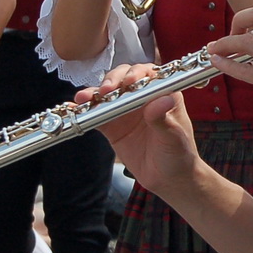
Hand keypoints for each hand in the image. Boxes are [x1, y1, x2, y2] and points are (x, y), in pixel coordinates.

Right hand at [76, 63, 203, 193]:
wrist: (168, 178)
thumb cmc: (179, 154)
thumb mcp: (173, 138)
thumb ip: (164, 120)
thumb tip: (162, 100)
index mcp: (163, 94)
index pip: (148, 75)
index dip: (137, 74)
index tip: (130, 82)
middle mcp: (142, 97)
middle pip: (124, 79)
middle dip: (113, 81)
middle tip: (106, 91)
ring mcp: (125, 110)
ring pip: (107, 94)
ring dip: (94, 93)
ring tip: (84, 98)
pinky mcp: (112, 125)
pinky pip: (96, 115)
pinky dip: (84, 111)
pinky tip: (73, 108)